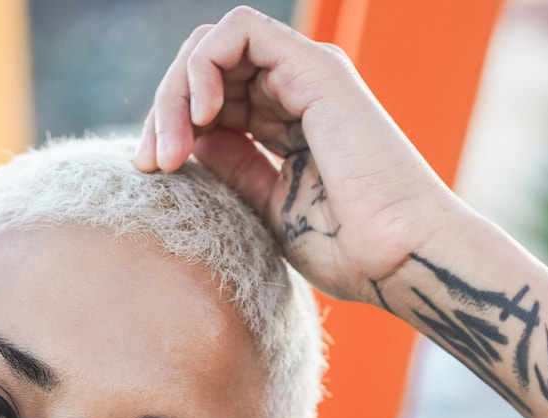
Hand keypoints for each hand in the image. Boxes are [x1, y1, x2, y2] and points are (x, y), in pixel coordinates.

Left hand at [135, 6, 465, 303]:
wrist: (399, 257)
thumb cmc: (348, 249)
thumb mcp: (266, 207)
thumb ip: (232, 167)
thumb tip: (190, 140)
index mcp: (286, 122)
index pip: (209, 96)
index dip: (168, 126)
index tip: (149, 173)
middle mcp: (295, 90)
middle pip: (203, 67)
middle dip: (163, 109)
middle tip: (148, 163)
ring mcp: (305, 74)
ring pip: (211, 45)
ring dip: (175, 91)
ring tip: (170, 147)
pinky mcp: (314, 66)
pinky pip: (239, 31)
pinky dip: (205, 65)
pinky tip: (202, 117)